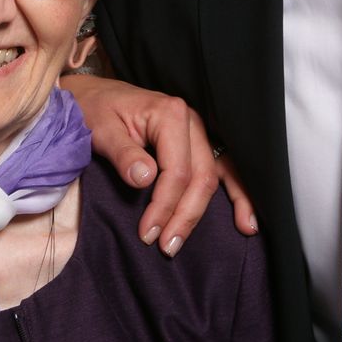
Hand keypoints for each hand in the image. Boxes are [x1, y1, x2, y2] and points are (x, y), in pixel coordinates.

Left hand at [71, 73, 257, 254]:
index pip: (177, 170)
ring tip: (214, 238)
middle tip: (166, 246)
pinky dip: (236, 195)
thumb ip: (124, 154)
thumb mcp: (102, 129)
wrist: (94, 95)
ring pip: (214, 177)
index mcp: (171, 114)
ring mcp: (198, 134)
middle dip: (185, 216)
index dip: (164, 205)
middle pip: (200, 177)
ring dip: (211, 211)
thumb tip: (146, 180)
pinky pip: (223, 171)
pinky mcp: (197, 145)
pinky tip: (247, 222)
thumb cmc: (96, 110)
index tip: (148, 232)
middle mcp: (192, 122)